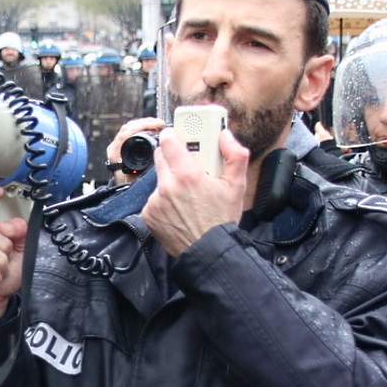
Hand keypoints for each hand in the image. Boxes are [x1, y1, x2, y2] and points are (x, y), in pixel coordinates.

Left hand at [106, 117, 165, 185]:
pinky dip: (142, 127)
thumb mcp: (137, 178)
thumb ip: (145, 170)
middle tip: (159, 123)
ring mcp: (118, 145)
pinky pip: (131, 131)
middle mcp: (114, 147)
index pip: (126, 133)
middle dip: (145, 122)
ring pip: (130, 127)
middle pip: (128, 127)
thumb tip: (159, 159)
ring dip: (144, 124)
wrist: (122, 190)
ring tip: (157, 124)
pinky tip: (152, 128)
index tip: (156, 125)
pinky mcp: (123, 144)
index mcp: (115, 153)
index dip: (142, 126)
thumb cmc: (128, 186)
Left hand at [141, 127, 247, 256]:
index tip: (177, 136)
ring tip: (186, 195)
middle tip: (186, 165)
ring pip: (158, 179)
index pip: (168, 141)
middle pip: (160, 157)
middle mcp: (167, 187)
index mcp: (187, 175)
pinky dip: (163, 201)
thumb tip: (224, 135)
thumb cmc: (222, 220)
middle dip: (172, 157)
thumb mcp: (237, 186)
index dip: (172, 136)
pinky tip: (178, 209)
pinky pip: (153, 199)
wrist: (208, 252)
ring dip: (169, 181)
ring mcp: (155, 202)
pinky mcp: (148, 214)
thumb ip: (235, 154)